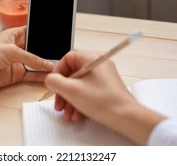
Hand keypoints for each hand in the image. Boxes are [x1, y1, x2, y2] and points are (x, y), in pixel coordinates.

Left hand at [0, 26, 52, 93]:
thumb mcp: (9, 51)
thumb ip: (29, 57)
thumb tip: (45, 63)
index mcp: (13, 35)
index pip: (32, 32)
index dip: (42, 34)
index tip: (55, 35)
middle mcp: (16, 48)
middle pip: (36, 48)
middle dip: (47, 51)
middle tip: (60, 53)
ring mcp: (16, 62)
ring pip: (35, 63)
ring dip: (44, 65)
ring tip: (58, 66)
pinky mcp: (15, 75)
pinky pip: (31, 75)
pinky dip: (40, 76)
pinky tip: (48, 75)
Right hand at [45, 51, 164, 144]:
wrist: (126, 117)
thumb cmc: (103, 101)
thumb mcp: (71, 90)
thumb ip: (55, 82)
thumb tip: (50, 79)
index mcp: (92, 58)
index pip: (68, 58)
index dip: (58, 72)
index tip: (54, 84)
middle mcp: (98, 65)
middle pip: (72, 74)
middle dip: (63, 91)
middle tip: (59, 104)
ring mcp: (103, 77)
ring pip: (79, 85)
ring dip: (70, 100)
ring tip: (68, 114)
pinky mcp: (106, 88)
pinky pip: (88, 92)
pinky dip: (80, 102)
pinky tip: (77, 115)